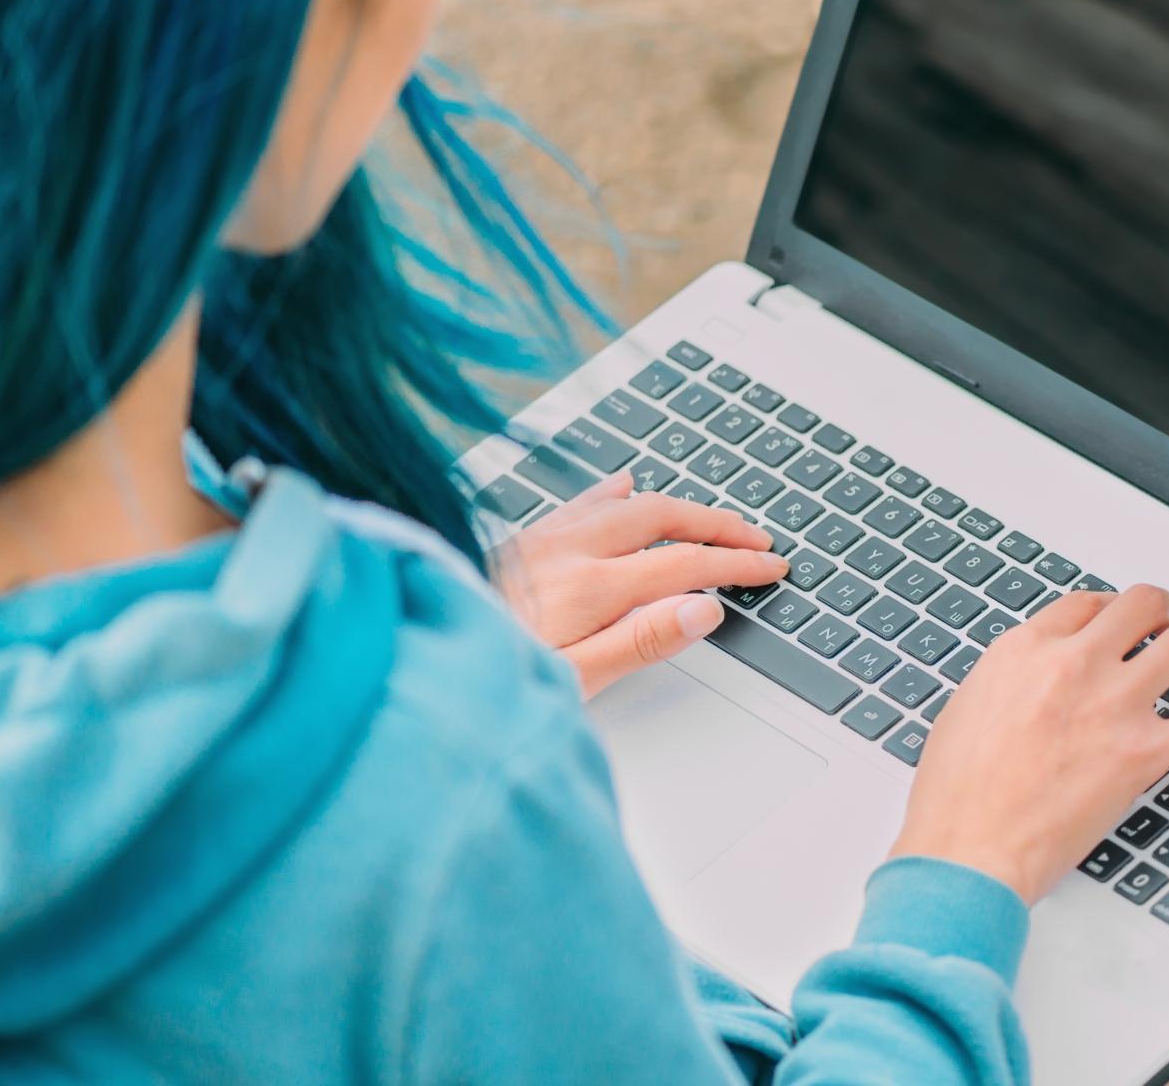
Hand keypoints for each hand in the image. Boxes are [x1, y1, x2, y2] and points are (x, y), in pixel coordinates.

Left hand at [493, 470, 788, 696]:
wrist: (398, 661)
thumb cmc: (478, 683)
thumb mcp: (570, 683)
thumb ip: (639, 641)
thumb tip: (703, 608)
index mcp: (588, 589)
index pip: (684, 565)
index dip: (735, 565)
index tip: (770, 567)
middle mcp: (564, 553)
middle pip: (661, 519)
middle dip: (717, 525)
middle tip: (756, 538)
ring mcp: (535, 542)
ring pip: (622, 503)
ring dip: (674, 505)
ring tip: (708, 513)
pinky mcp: (510, 543)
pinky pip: (576, 501)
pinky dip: (611, 491)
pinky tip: (621, 484)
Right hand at [890, 585, 1168, 903]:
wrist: (967, 849)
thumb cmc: (956, 797)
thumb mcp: (967, 710)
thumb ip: (1011, 681)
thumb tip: (1034, 680)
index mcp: (1027, 651)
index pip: (1087, 604)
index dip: (1112, 608)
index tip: (1120, 621)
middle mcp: (1074, 666)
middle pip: (1142, 606)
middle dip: (1164, 611)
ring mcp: (1112, 706)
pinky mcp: (1141, 754)